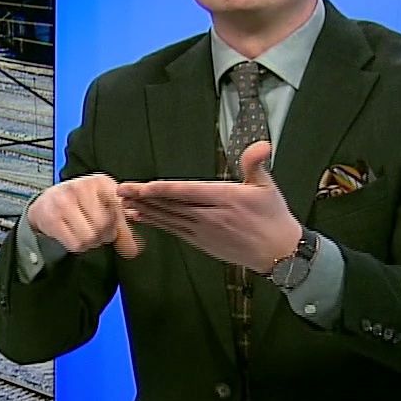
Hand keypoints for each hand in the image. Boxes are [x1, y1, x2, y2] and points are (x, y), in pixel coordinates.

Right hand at [27, 174, 142, 257]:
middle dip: (104, 236)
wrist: (46, 203)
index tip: (113, 228)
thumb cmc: (82, 205)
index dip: (118, 226)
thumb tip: (134, 251)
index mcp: (100, 182)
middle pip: (104, 226)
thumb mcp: (106, 208)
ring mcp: (63, 202)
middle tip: (98, 232)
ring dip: (91, 243)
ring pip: (90, 237)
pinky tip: (74, 236)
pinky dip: (78, 246)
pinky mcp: (51, 218)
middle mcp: (81, 187)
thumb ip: (124, 229)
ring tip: (86, 234)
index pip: (119, 210)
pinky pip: (75, 244)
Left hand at [117, 141, 300, 270]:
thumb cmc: (273, 218)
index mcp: (226, 199)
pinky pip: (173, 230)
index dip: (163, 190)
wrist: (279, 254)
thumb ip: (256, 164)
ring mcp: (204, 231)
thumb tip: (262, 145)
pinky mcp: (201, 242)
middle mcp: (211, 216)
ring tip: (124, 202)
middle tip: (121, 191)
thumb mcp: (268, 187)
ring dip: (145, 210)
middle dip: (144, 198)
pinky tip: (140, 217)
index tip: (143, 187)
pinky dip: (156, 223)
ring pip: (169, 218)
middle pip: (171, 205)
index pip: (188, 192)